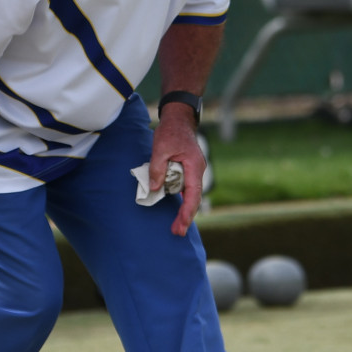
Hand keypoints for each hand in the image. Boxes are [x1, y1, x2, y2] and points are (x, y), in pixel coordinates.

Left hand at [150, 104, 206, 236]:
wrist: (179, 118)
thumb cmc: (171, 131)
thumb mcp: (160, 148)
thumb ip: (157, 169)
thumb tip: (153, 189)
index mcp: (194, 166)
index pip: (192, 194)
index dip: (187, 212)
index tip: (181, 225)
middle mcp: (197, 171)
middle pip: (194, 198)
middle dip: (187, 217)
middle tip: (177, 233)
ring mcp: (194, 171)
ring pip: (190, 195)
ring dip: (184, 210)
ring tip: (176, 226)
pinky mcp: (188, 171)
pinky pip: (185, 188)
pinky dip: (182, 201)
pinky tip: (178, 211)